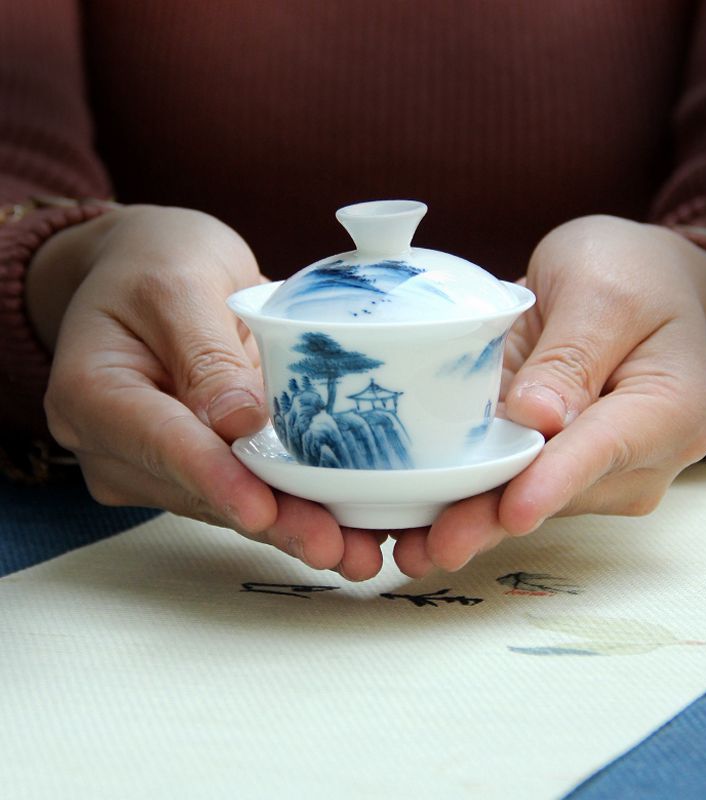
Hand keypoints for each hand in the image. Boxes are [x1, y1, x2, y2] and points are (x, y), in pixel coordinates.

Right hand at [27, 205, 386, 578]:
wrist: (151, 266)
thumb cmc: (157, 262)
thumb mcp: (180, 286)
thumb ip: (205, 354)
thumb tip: (240, 423)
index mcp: (93, 392)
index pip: (161, 443)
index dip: (216, 480)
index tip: (262, 508)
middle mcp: (117, 444)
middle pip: (202, 489)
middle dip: (274, 520)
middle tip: (334, 548)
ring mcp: (155, 462)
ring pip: (230, 502)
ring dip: (294, 525)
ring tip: (356, 549)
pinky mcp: (195, 464)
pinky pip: (246, 490)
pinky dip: (295, 505)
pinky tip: (345, 526)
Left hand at [392, 215, 705, 577]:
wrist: (633, 281)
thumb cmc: (628, 273)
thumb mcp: (603, 291)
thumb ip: (573, 354)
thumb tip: (538, 418)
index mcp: (670, 411)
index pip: (607, 450)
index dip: (555, 482)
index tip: (513, 512)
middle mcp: (639, 459)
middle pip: (558, 491)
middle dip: (493, 517)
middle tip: (435, 545)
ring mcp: (595, 471)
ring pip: (525, 499)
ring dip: (469, 520)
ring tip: (413, 548)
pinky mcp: (552, 466)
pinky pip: (506, 486)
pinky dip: (462, 502)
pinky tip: (416, 528)